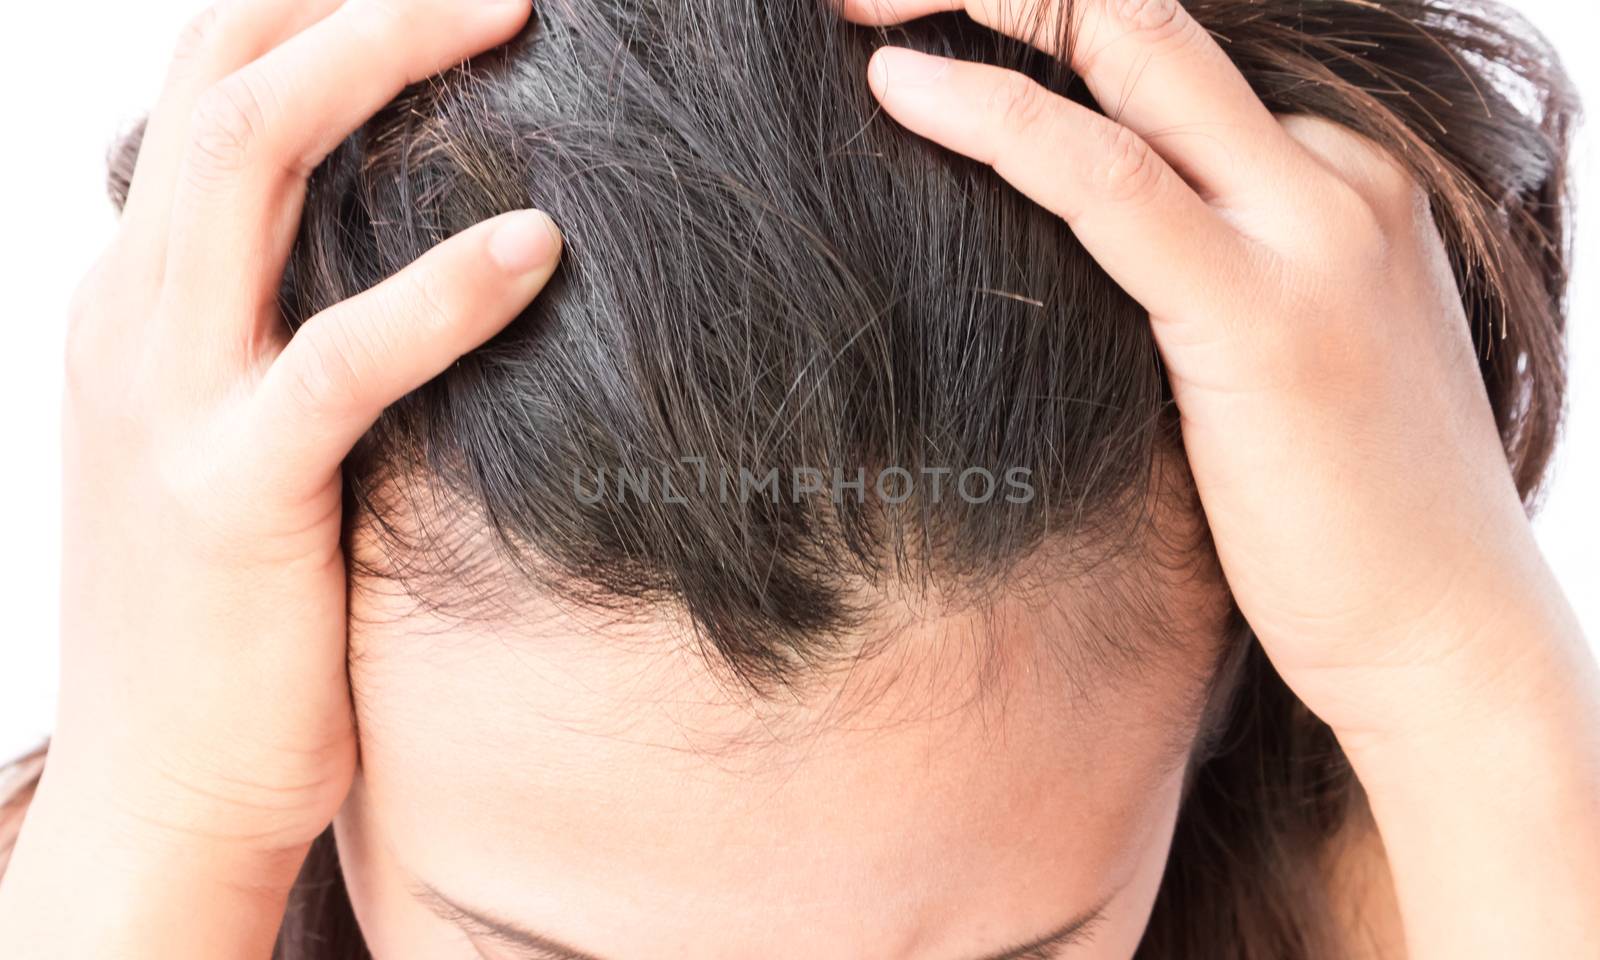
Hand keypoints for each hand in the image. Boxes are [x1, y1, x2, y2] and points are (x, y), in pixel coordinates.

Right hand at [37, 0, 554, 866]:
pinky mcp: (233, 493)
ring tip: (509, 12)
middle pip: (221, 77)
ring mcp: (168, 396)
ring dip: (378, 63)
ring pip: (248, 161)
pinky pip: (335, 361)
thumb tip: (403, 257)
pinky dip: (440, 292)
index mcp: (138, 294)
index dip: (304, 0)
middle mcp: (132, 314)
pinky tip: (535, 246)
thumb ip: (282, 332)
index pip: (203, 83)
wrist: (170, 783)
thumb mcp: (237, 437)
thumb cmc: (235, 609)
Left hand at [841, 0, 1590, 743]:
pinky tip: (903, 92)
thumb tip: (1045, 240)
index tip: (919, 16)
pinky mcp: (1263, 314)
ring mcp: (1312, 228)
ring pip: (1130, 49)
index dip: (1038, 11)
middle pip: (1142, 10)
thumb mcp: (1259, 351)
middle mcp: (1331, 168)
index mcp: (1331, 168)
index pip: (1165, 42)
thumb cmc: (1335, 509)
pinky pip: (1109, 180)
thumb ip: (1182, 268)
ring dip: (979, 6)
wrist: (1444, 630)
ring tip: (854, 7)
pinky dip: (997, 122)